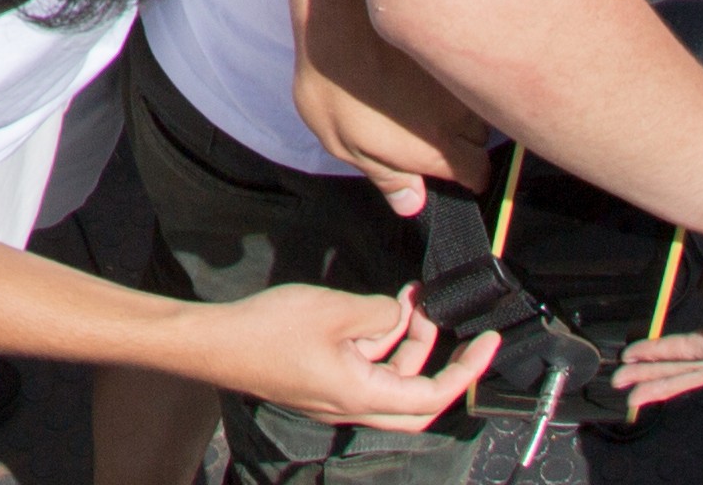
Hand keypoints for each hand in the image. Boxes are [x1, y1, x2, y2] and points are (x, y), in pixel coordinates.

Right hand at [182, 284, 487, 429]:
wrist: (214, 342)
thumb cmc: (269, 331)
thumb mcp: (336, 311)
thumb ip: (379, 312)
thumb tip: (400, 314)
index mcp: (364, 397)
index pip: (434, 395)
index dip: (467, 370)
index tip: (488, 342)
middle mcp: (354, 405)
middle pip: (416, 395)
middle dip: (437, 356)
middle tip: (450, 321)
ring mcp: (335, 395)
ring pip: (389, 377)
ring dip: (404, 340)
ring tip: (412, 296)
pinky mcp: (319, 380)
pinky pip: (363, 367)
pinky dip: (378, 340)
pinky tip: (377, 306)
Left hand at [291, 0, 492, 206]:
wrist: (338, 15)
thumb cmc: (334, 86)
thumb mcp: (344, 144)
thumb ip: (386, 177)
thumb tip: (412, 204)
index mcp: (439, 149)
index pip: (478, 174)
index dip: (463, 173)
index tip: (443, 163)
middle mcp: (463, 116)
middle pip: (481, 137)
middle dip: (462, 135)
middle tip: (423, 122)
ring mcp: (463, 78)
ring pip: (477, 99)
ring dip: (460, 100)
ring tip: (422, 88)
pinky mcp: (458, 44)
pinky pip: (468, 64)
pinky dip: (453, 68)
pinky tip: (423, 62)